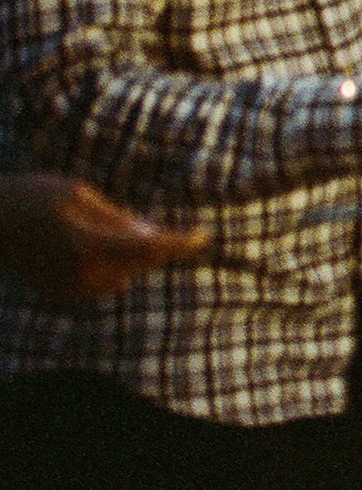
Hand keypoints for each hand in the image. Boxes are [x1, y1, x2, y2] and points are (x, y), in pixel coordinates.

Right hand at [0, 173, 204, 302]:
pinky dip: (109, 265)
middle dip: (152, 244)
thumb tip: (153, 236)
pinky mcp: (61, 295)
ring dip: (130, 256)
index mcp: (88, 246)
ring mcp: (69, 290)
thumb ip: (117, 218)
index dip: (181, 243)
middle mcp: (81, 275)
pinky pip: (103, 282)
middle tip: (136, 219)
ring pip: (125, 275)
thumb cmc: (32, 197)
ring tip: (100, 229)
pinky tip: (86, 245)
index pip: (150, 249)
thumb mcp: (78, 194)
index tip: (202, 235)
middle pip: (141, 264)